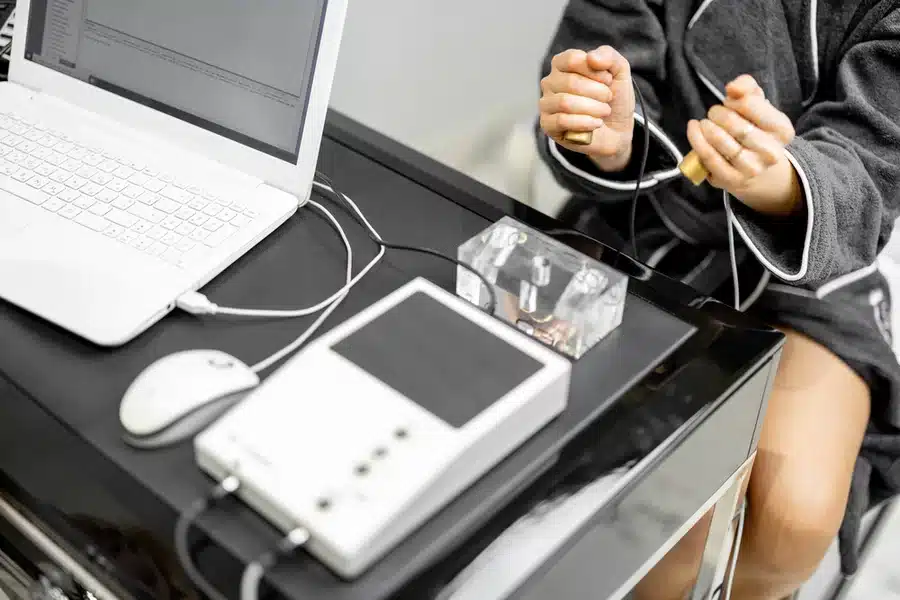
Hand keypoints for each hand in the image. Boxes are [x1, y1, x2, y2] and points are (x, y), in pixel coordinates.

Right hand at [540, 46, 634, 171]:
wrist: (616, 130)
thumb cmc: (613, 98)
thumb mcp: (618, 71)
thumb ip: (608, 56)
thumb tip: (591, 58)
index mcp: (562, 64)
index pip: (573, 60)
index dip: (595, 71)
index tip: (609, 80)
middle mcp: (550, 82)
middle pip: (570, 82)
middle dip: (597, 92)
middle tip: (608, 98)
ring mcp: (546, 104)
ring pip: (565, 103)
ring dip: (593, 108)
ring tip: (605, 111)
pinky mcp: (547, 125)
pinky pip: (561, 121)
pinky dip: (584, 122)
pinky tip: (596, 124)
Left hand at [686, 75, 802, 215]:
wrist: (758, 171)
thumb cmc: (755, 131)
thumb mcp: (758, 105)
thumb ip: (747, 88)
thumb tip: (732, 88)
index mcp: (782, 130)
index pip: (749, 103)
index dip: (733, 99)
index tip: (730, 102)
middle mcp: (771, 152)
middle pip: (733, 123)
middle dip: (717, 113)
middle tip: (714, 113)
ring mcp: (751, 169)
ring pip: (719, 140)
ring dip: (705, 126)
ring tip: (704, 123)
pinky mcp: (731, 180)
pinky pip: (708, 157)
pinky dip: (696, 140)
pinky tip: (694, 129)